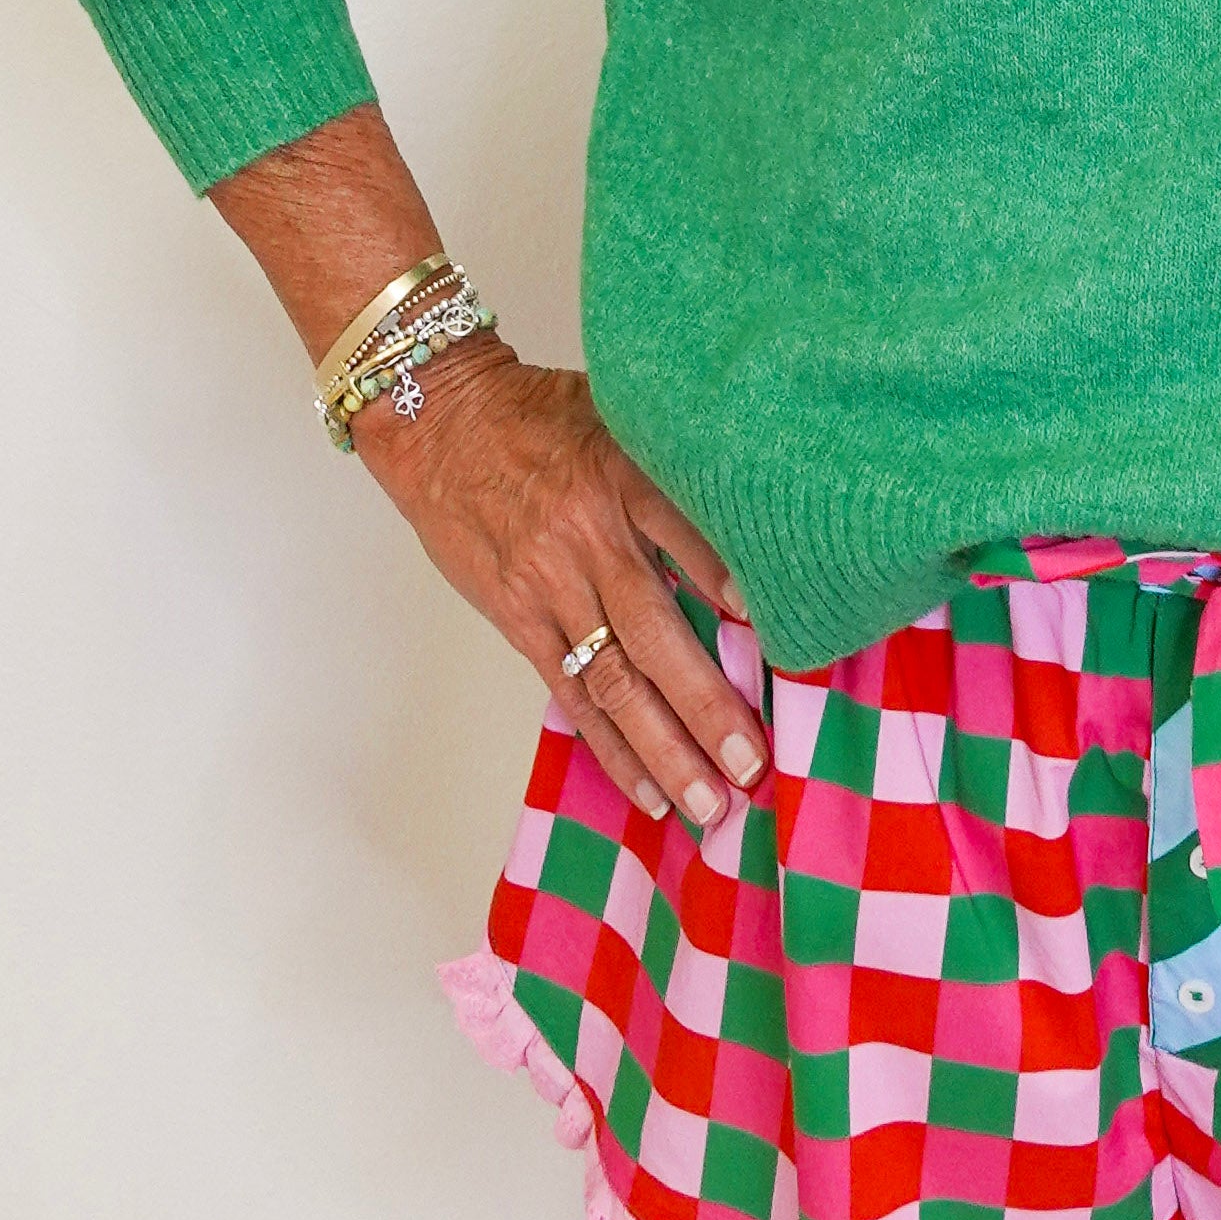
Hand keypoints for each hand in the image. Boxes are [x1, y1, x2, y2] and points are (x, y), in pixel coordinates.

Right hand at [349, 339, 766, 838]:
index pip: (684, 533)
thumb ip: (677, 471)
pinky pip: (568, 691)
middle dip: (705, 705)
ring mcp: (548, 585)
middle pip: (653, 632)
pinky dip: (609, 745)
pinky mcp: (518, 616)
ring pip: (612, 680)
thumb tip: (752, 534)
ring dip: (662, 749)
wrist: (442, 421)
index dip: (728, 583)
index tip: (778, 631)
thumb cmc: (543, 417)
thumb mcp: (620, 417)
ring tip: (708, 803)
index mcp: (621, 476)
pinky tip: (645, 788)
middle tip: (752, 764)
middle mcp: (587, 538)